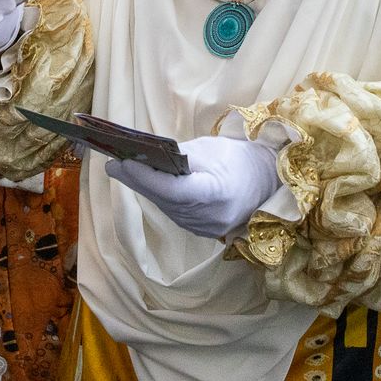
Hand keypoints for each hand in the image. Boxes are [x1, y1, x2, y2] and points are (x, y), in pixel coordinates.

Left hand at [104, 135, 280, 239]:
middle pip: (165, 199)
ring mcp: (208, 228)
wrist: (267, 181)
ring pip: (167, 207)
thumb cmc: (238, 158)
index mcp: (218, 193)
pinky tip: (146, 183)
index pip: (174, 190)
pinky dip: (160, 197)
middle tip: (113, 163)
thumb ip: (177, 156)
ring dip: (146, 188)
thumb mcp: (209, 149)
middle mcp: (212, 217)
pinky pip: (175, 212)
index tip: (123, 162)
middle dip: (137, 180)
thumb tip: (141, 156)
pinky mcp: (204, 232)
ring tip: (123, 169)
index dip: (146, 177)